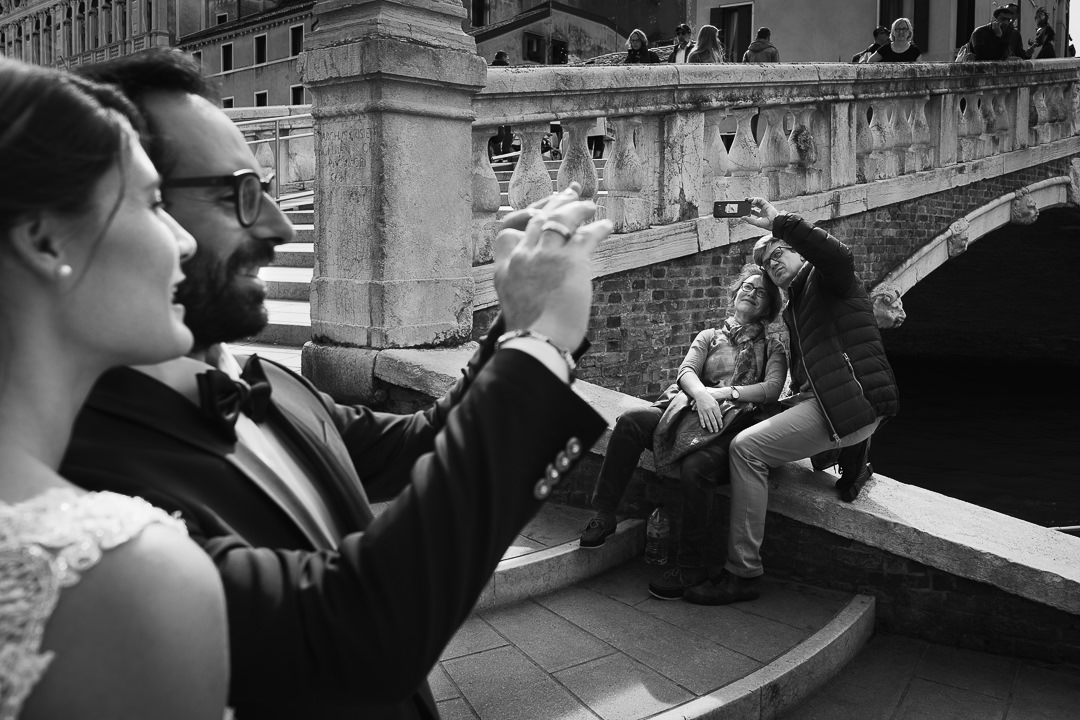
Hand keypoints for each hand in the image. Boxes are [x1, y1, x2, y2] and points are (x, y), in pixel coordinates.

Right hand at [493, 184, 612, 351]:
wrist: (539, 343)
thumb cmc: (533, 335)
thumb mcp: (516, 306)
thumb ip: (525, 287)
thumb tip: (540, 287)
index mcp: (504, 270)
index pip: (508, 233)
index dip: (525, 219)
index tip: (538, 213)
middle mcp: (522, 257)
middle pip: (536, 218)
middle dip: (554, 203)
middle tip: (569, 193)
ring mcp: (545, 256)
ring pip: (560, 218)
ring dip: (576, 209)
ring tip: (590, 207)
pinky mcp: (570, 260)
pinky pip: (586, 235)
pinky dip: (598, 228)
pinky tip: (606, 226)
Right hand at [693, 392, 722, 432]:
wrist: (700, 394)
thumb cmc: (709, 398)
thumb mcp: (715, 402)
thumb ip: (718, 410)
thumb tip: (721, 417)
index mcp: (714, 407)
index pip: (718, 417)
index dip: (720, 422)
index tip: (721, 427)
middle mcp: (709, 409)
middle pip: (713, 420)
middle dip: (715, 426)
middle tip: (717, 431)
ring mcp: (704, 411)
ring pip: (707, 420)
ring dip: (709, 426)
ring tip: (711, 431)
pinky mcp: (699, 411)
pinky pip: (701, 418)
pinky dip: (702, 423)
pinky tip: (704, 427)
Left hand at [743, 197, 779, 230]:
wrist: (774, 223)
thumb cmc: (767, 224)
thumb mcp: (756, 222)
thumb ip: (749, 220)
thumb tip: (742, 217)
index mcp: (760, 215)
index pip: (752, 210)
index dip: (747, 209)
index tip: (743, 208)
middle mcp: (762, 210)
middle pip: (754, 204)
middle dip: (749, 202)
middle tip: (744, 201)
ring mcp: (764, 207)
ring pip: (757, 201)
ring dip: (752, 199)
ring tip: (747, 200)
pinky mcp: (767, 204)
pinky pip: (761, 200)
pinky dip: (756, 199)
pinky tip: (753, 201)